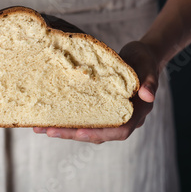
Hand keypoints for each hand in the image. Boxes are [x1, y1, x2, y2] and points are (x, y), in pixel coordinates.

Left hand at [33, 40, 158, 143]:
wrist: (140, 57)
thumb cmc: (145, 61)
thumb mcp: (148, 67)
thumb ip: (149, 82)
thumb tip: (148, 96)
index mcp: (136, 114)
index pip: (119, 131)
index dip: (99, 133)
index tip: (80, 132)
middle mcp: (121, 119)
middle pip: (97, 134)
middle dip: (72, 134)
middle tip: (49, 131)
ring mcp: (109, 115)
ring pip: (87, 128)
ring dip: (64, 130)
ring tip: (41, 127)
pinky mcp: (98, 108)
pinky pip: (82, 118)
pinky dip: (66, 119)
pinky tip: (48, 117)